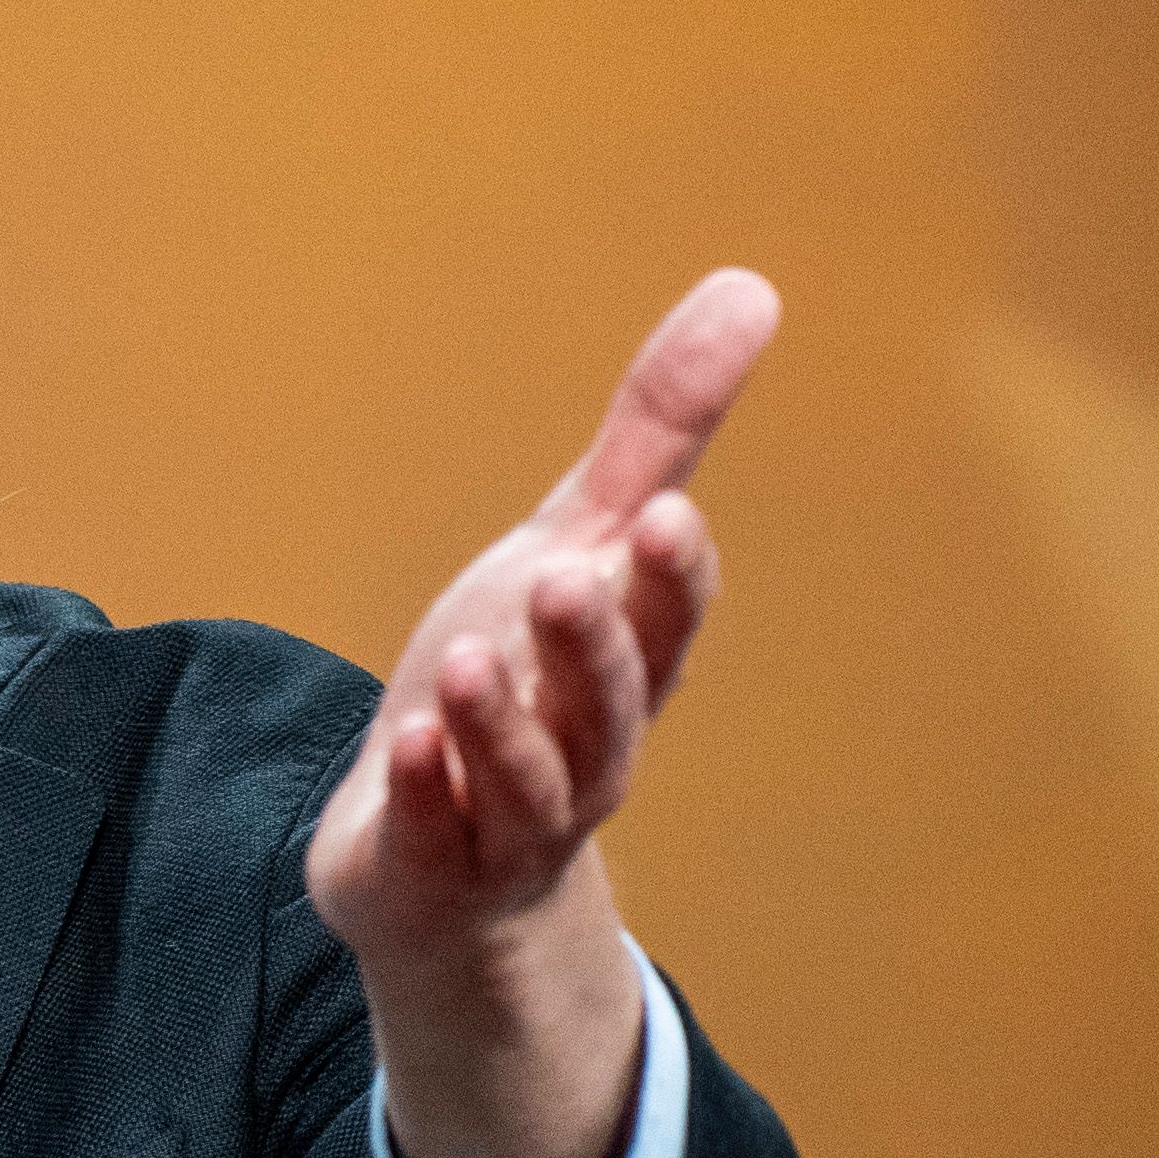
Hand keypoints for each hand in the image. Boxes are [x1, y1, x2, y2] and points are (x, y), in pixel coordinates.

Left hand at [302, 270, 776, 1157]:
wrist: (442, 863)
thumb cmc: (519, 682)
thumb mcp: (574, 543)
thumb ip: (654, 433)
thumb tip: (751, 287)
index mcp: (623, 663)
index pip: (667, 620)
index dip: (670, 577)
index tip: (662, 516)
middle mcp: (585, 747)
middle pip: (606, 703)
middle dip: (591, 648)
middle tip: (563, 581)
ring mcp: (511, 819)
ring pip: (526, 779)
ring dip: (500, 724)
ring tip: (466, 665)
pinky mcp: (433, 870)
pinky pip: (436, 838)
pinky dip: (427, 794)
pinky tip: (408, 746)